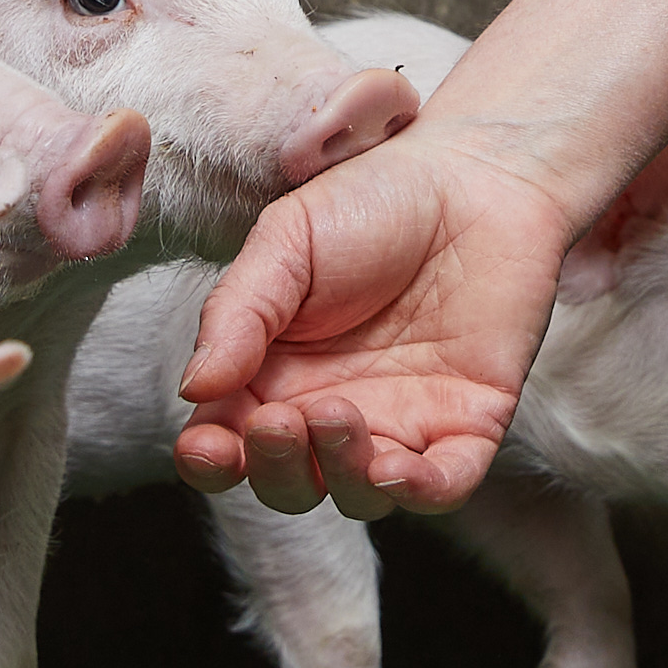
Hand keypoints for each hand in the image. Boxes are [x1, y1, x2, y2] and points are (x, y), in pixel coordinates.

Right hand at [167, 126, 581, 517]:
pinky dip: (417, 492)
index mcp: (274, 374)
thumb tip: (193, 387)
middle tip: (279, 420)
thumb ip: (238, 313)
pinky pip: (443, 485)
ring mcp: (401, 422)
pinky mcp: (467, 423)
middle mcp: (332, 410)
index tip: (207, 445)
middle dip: (276, 467)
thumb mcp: (287, 242)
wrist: (474, 172)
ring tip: (335, 414)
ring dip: (340, 473)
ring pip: (359, 494)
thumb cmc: (372, 201)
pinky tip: (394, 471)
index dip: (212, 459)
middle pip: (290, 483)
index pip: (229, 442)